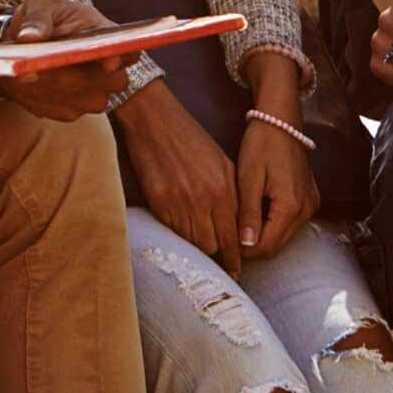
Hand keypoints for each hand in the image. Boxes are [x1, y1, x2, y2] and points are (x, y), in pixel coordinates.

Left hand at [0, 0, 130, 121]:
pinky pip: (58, 110)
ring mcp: (95, 94)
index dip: (122, 58)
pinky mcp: (72, 111)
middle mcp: (111, 71)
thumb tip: (29, 37)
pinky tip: (21, 83)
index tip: (106, 62)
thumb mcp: (39, 3)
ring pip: (80, 100)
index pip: (129, 50)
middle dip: (68, 76)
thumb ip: (36, 17)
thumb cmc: (44, 16)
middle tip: (34, 66)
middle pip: (106, 81)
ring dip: (49, 89)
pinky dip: (36, 99)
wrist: (31, 40)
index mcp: (109, 36)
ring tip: (21, 71)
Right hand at [111, 86, 244, 275]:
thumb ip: (233, 195)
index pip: (232, 236)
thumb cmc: (191, 139)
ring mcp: (179, 203)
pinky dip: (179, 236)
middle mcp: (203, 200)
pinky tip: (182, 235)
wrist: (154, 122)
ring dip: (198, 249)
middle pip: (213, 246)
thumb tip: (238, 226)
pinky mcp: (158, 203)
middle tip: (219, 266)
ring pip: (192, 243)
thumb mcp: (222, 163)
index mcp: (223, 189)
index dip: (234, 258)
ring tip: (201, 255)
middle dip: (217, 257)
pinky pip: (173, 232)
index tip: (235, 271)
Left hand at [234, 116, 318, 261]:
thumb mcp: (248, 179)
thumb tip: (245, 245)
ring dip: (262, 234)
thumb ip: (248, 214)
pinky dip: (272, 223)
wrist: (280, 121)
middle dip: (252, 245)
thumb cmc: (261, 145)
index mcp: (291, 206)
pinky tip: (255, 211)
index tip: (224, 244)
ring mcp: (310, 205)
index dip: (244, 250)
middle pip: (277, 245)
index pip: (266, 247)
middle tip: (228, 234)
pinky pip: (290, 222)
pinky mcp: (310, 199)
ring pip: (283, 235)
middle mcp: (306, 210)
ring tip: (239, 221)